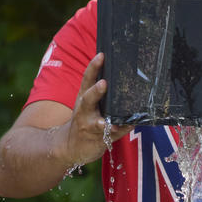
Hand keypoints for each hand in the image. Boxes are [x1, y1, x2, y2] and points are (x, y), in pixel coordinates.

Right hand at [62, 52, 129, 168]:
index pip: (87, 79)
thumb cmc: (86, 118)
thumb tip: (123, 74)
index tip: (101, 55)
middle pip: (88, 99)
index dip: (93, 67)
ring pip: (97, 123)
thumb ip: (101, 91)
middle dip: (96, 91)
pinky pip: (111, 135)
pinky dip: (120, 131)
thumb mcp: (89, 103)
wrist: (71, 145)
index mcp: (83, 97)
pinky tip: (130, 125)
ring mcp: (89, 126)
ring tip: (109, 122)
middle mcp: (84, 110)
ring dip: (103, 121)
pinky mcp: (97, 140)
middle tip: (103, 83)